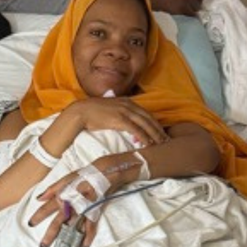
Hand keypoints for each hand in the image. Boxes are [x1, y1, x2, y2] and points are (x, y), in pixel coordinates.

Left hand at [28, 153, 144, 246]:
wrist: (106, 172)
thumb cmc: (86, 174)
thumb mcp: (67, 178)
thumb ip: (53, 189)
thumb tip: (39, 198)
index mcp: (64, 195)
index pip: (48, 207)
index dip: (39, 216)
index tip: (30, 224)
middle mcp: (72, 204)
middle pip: (58, 222)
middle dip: (50, 235)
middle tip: (43, 246)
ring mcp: (84, 209)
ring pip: (73, 227)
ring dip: (67, 240)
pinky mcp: (95, 212)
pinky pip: (90, 227)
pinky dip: (87, 238)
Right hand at [51, 98, 166, 149]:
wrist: (80, 112)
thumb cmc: (92, 112)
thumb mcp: (109, 108)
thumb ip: (118, 112)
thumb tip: (122, 121)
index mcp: (127, 102)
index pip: (146, 113)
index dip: (155, 123)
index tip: (161, 132)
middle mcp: (128, 105)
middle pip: (149, 118)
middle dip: (159, 129)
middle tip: (166, 140)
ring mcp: (125, 111)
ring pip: (145, 124)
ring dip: (155, 134)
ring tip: (161, 144)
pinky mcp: (119, 119)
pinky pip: (136, 129)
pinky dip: (144, 137)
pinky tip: (148, 144)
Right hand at [141, 0, 204, 15]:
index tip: (200, 0)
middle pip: (200, 0)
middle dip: (198, 4)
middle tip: (194, 6)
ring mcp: (186, 0)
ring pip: (196, 8)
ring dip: (193, 9)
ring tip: (187, 10)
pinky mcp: (182, 8)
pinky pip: (190, 13)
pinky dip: (189, 14)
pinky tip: (185, 13)